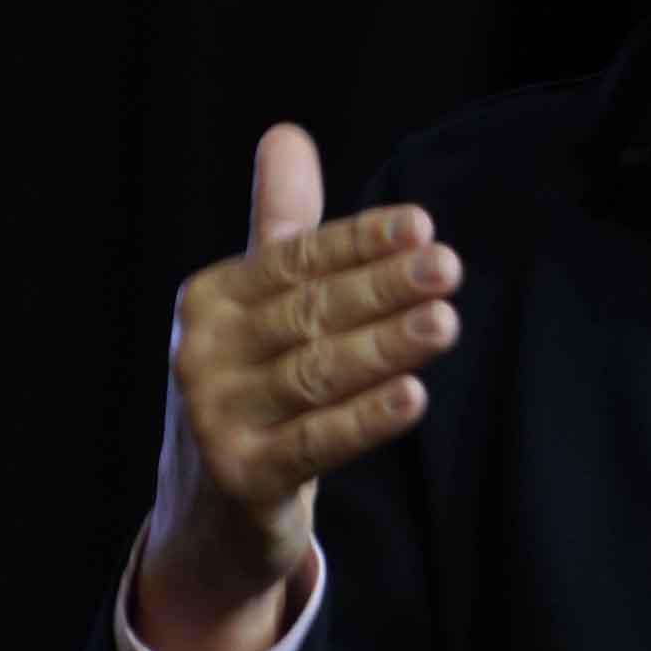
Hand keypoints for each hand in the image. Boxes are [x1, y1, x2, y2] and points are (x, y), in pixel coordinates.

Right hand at [136, 122, 461, 650]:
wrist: (209, 517)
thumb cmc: (252, 393)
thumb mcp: (259, 310)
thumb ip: (281, 229)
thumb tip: (287, 133)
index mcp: (209, 301)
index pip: (294, 261)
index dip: (359, 242)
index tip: (422, 225)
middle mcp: (201, 355)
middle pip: (309, 313)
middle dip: (382, 288)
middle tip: (448, 267)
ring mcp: (217, 419)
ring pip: (316, 373)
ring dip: (385, 346)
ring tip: (444, 320)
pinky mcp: (243, 478)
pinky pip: (316, 442)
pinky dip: (366, 418)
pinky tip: (414, 396)